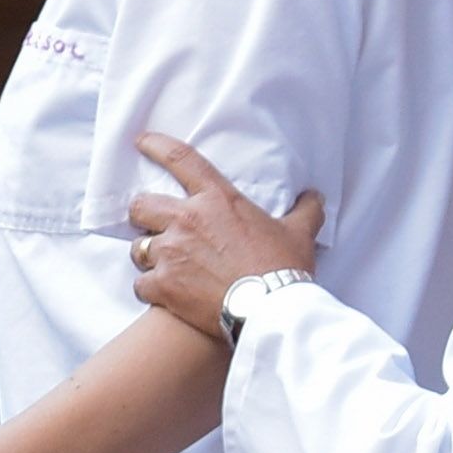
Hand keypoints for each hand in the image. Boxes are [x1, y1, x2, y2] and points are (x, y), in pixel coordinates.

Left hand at [125, 131, 325, 341]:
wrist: (270, 310)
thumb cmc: (282, 268)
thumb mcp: (300, 233)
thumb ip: (305, 210)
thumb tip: (314, 197)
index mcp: (217, 200)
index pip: (181, 160)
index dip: (157, 146)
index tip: (142, 141)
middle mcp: (186, 220)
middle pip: (142, 205)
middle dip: (142, 214)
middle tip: (152, 226)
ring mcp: (170, 253)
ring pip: (138, 248)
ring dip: (147, 256)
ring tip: (162, 266)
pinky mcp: (162, 286)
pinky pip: (140, 284)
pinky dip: (149, 289)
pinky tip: (162, 295)